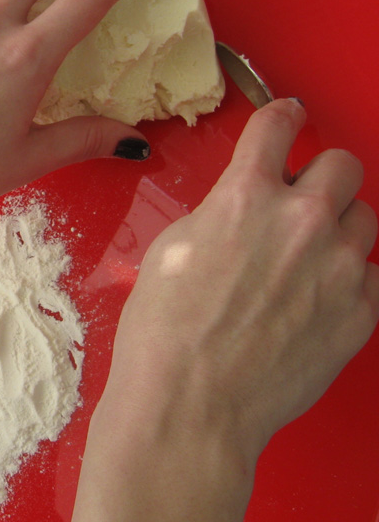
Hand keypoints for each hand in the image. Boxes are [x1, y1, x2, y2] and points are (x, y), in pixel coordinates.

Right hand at [45, 99, 378, 521]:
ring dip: (339, 226)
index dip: (282, 117)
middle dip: (319, 176)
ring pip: (365, 217)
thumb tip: (242, 208)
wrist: (192, 404)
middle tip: (299, 199)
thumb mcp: (171, 249)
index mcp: (246, 196)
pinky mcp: (362, 312)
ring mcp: (342, 268)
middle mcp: (303, 221)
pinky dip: (349, 278)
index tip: (287, 120)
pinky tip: (313, 300)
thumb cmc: (165, 334)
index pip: (279, 124)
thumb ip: (219, 213)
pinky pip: (373, 274)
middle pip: (343, 163)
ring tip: (308, 257)